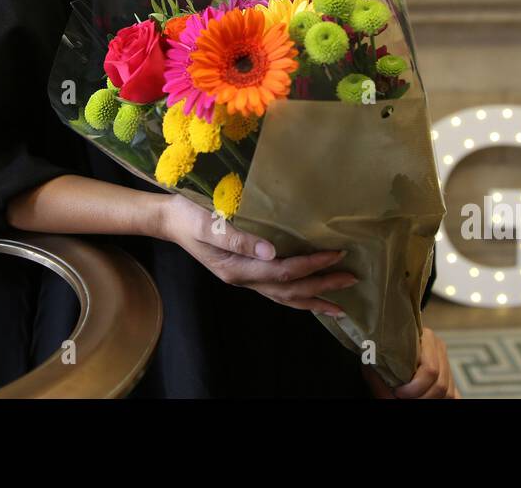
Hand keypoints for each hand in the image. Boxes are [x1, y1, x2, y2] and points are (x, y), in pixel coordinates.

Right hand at [156, 193, 356, 316]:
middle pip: (289, 289)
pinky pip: (276, 291)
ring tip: (339, 306)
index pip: (283, 271)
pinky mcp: (244, 272)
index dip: (311, 265)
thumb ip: (239, 237)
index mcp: (237, 267)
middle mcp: (243, 279)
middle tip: (352, 279)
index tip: (336, 253)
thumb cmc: (189, 213)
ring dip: (313, 300)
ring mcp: (243, 279)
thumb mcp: (209, 222)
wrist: (169, 219)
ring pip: (284, 297)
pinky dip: (296, 296)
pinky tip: (309, 296)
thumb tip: (272, 250)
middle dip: (321, 286)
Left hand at [362, 328, 459, 398]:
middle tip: (402, 399)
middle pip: (441, 385)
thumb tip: (387, 387)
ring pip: (448, 393)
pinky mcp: (451, 379)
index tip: (397, 392)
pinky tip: (427, 400)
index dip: (413, 388)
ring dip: (429, 400)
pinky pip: (454, 395)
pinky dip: (441, 401)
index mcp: (426, 338)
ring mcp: (447, 364)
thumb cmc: (383, 354)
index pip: (430, 370)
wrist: (390, 348)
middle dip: (420, 398)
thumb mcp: (378, 359)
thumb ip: (381, 371)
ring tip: (410, 399)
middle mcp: (440, 350)